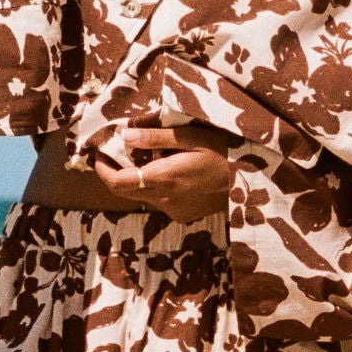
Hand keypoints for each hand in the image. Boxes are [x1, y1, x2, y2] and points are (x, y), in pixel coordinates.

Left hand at [93, 125, 238, 222]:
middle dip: (114, 173)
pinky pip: (158, 202)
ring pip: (141, 196)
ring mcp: (173, 210)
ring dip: (135, 179)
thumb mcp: (191, 137)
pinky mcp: (183, 215)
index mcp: (163, 178)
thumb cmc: (223, 151)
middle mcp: (164, 199)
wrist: (252, 180)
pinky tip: (169, 172)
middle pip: (123, 192)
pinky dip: (154, 187)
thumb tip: (124, 135)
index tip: (99, 154)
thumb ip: (155, 137)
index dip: (102, 170)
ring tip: (146, 157)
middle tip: (114, 154)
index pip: (117, 182)